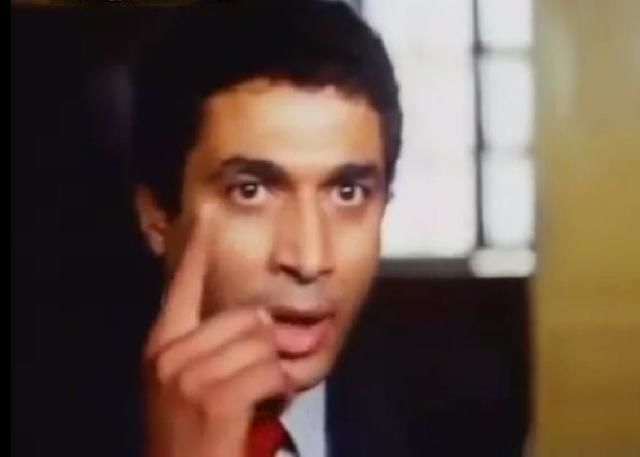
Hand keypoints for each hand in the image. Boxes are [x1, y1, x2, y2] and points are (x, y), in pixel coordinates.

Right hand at [142, 213, 290, 456]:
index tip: (206, 218)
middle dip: (266, 342)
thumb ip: (211, 345)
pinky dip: (278, 388)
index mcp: (162, 346)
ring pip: (262, 342)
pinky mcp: (217, 399)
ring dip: (273, 369)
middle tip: (266, 370)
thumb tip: (259, 318)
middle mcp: (171, 355)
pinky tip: (264, 405)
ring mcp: (191, 377)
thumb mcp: (188, 383)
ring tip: (259, 393)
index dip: (195, 253)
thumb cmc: (191, 432)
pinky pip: (271, 370)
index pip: (181, 286)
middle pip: (244, 317)